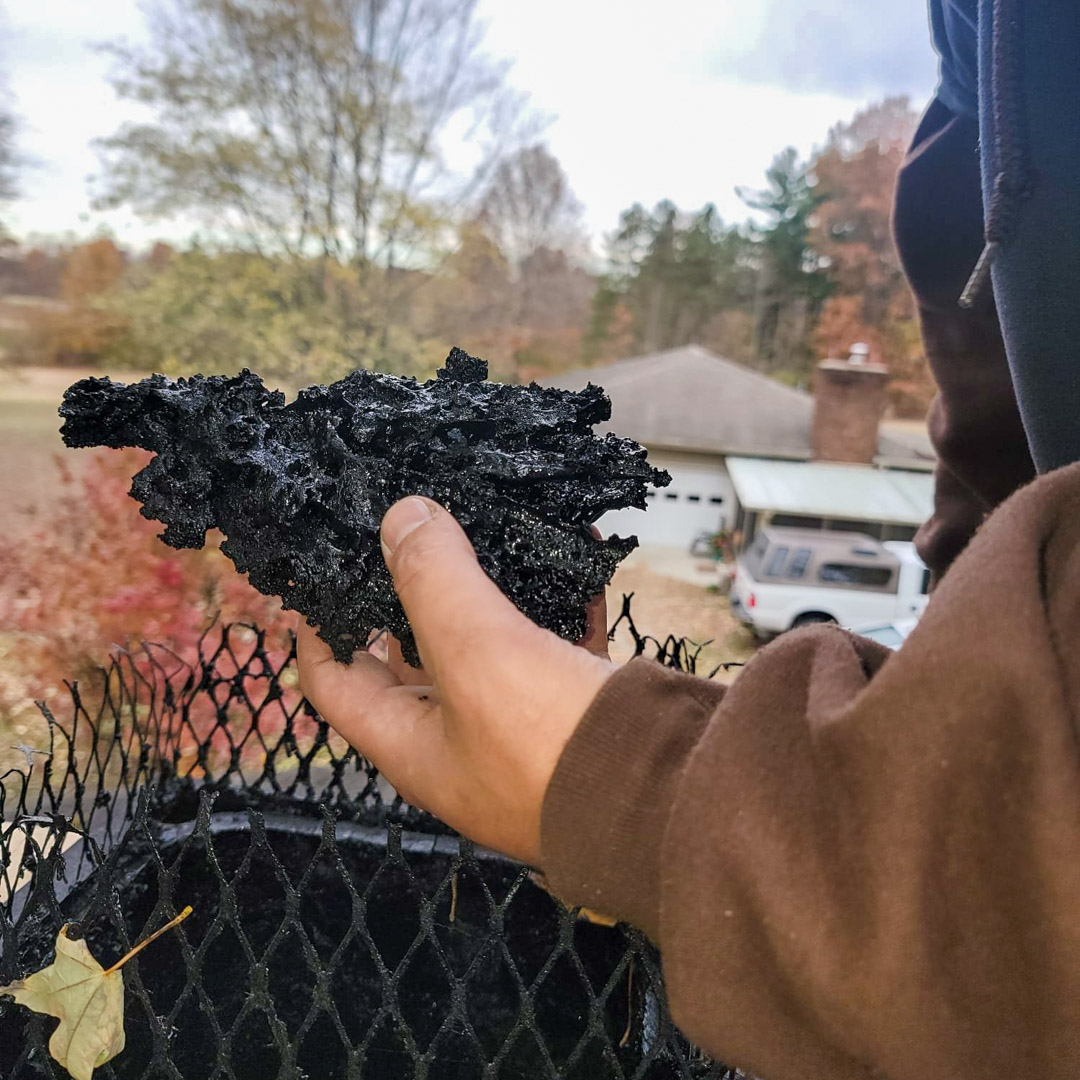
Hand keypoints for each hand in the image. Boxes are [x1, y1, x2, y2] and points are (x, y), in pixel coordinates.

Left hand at [297, 496, 613, 865]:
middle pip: (413, 662)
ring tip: (485, 530)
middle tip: (408, 535)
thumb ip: (432, 579)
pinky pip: (561, 644)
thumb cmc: (552, 746)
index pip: (336, 686)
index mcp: (413, 746)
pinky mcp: (582, 711)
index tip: (319, 578)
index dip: (317, 632)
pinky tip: (576, 553)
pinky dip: (563, 600)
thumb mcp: (476, 652)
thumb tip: (399, 515)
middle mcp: (462, 743)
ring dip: (490, 592)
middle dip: (409, 598)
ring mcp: (526, 729)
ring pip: (492, 647)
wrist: (670, 802)